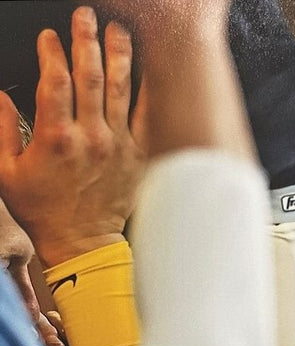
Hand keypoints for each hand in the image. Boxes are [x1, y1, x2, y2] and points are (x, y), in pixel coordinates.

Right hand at [0, 6, 145, 267]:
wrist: (83, 241)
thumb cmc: (43, 210)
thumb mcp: (6, 171)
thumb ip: (1, 129)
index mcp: (56, 138)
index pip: (54, 81)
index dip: (51, 53)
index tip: (49, 37)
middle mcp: (91, 138)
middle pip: (90, 76)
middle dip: (86, 41)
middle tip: (84, 16)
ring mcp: (118, 145)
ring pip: (120, 90)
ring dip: (119, 55)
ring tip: (118, 30)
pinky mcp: (138, 155)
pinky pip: (145, 116)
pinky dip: (147, 90)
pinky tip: (148, 68)